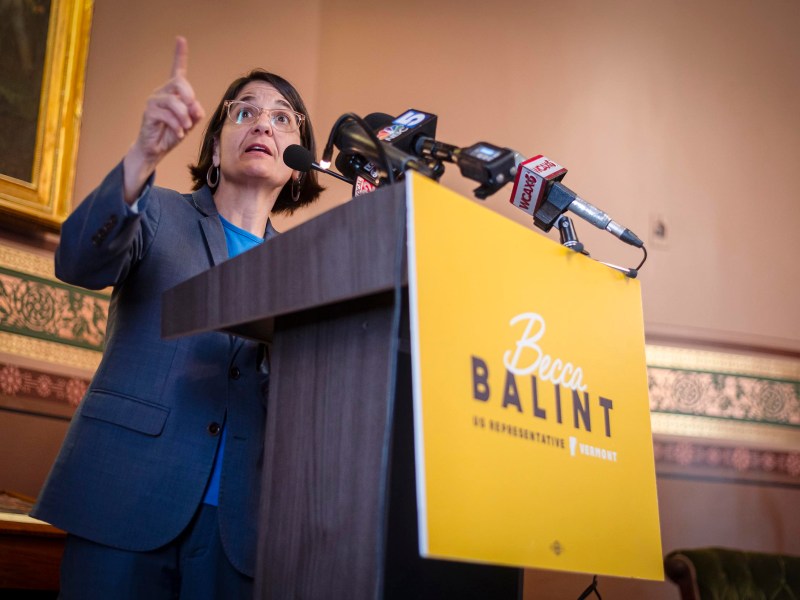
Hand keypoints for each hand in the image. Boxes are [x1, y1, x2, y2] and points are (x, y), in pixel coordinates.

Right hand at [123, 37, 204, 201]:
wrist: (156, 149)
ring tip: (185, 128)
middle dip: (189, 97)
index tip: (180, 38)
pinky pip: (168, 116)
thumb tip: (195, 107)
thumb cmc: (172, 133)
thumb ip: (195, 112)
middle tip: (192, 113)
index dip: (179, 54)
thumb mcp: (190, 122)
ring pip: (174, 102)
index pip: (177, 69)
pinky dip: (177, 127)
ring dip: (184, 117)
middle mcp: (162, 92)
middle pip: (179, 82)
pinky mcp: (149, 113)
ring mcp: (154, 101)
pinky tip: (178, 134)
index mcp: (173, 92)